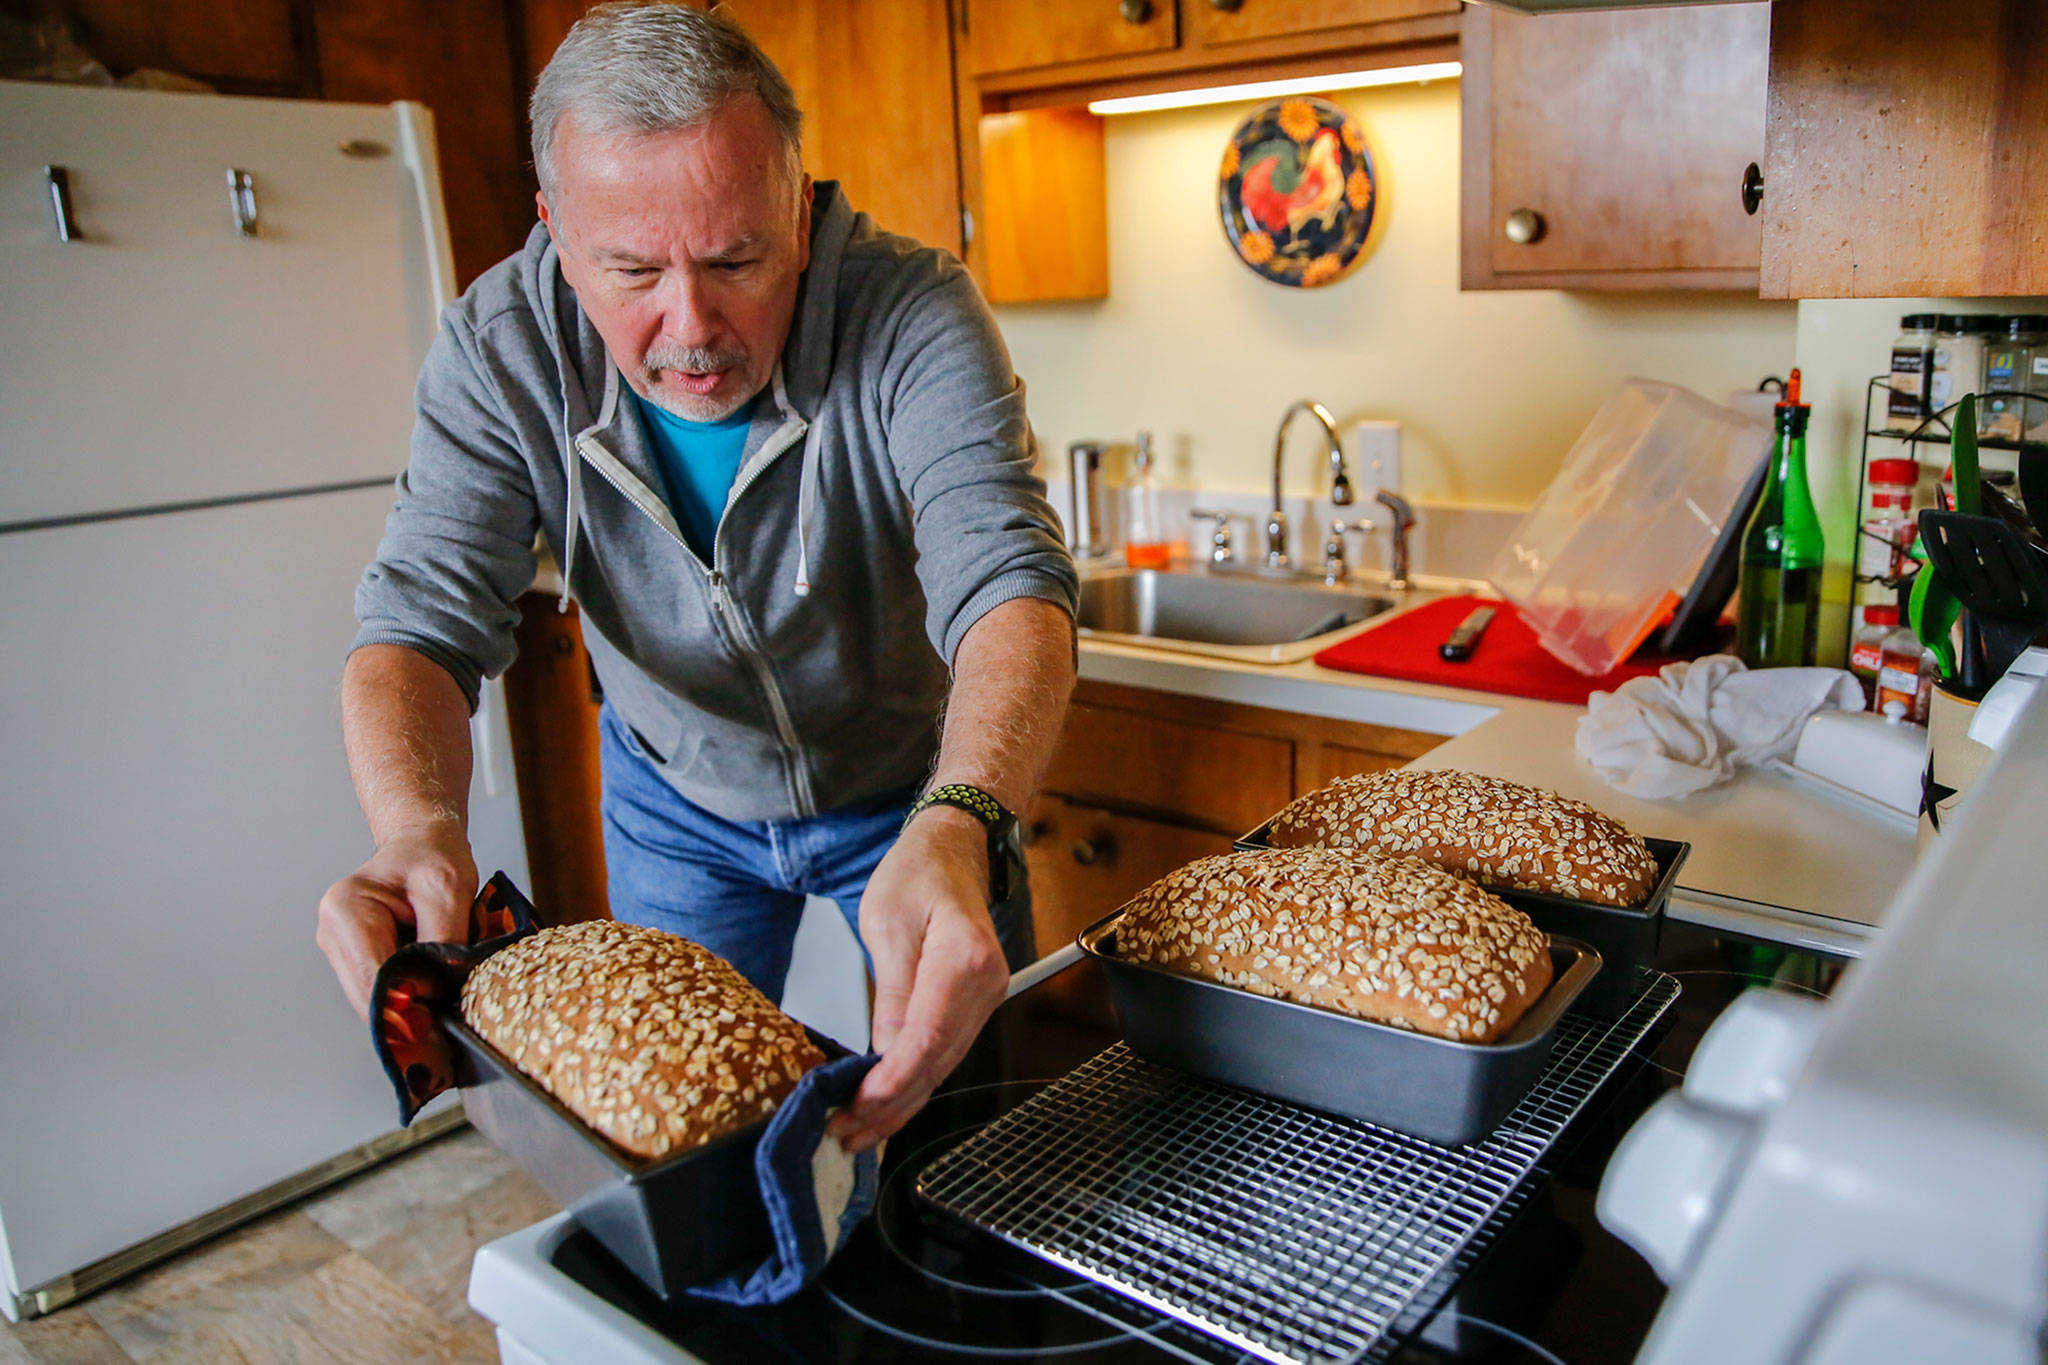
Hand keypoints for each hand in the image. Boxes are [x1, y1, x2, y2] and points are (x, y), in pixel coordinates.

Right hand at [315, 822, 477, 1020]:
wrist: (422, 844)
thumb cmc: (432, 858)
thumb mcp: (448, 891)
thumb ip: (442, 941)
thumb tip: (438, 990)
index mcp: (346, 909)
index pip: (371, 977)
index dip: (404, 1005)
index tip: (438, 1021)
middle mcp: (332, 933)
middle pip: (366, 997)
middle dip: (406, 1011)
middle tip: (447, 1020)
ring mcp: (339, 950)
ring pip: (371, 1000)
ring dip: (406, 1005)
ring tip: (442, 997)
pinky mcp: (353, 960)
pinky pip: (378, 991)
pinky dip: (404, 995)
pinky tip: (429, 988)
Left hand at [832, 807, 1009, 1152]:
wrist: (952, 849)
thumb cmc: (917, 875)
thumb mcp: (887, 926)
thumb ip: (891, 994)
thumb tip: (884, 1054)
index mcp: (966, 961)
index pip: (928, 1040)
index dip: (891, 1083)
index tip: (855, 1107)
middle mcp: (987, 986)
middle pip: (937, 1062)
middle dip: (890, 1106)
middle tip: (844, 1134)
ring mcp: (986, 998)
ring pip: (942, 1066)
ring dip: (900, 1103)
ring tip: (856, 1131)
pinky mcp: (974, 1005)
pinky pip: (943, 1053)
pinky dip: (913, 1082)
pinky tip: (885, 1104)